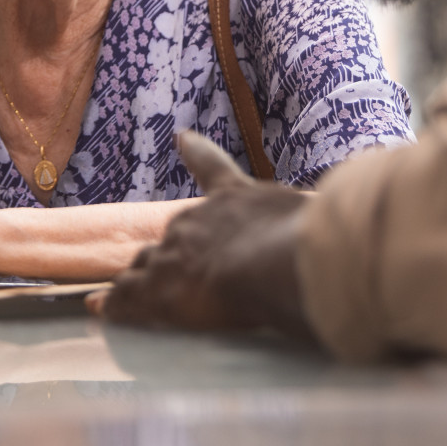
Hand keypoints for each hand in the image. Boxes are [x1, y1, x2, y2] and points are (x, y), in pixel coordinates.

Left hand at [91, 131, 315, 340]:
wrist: (276, 261)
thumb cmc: (305, 243)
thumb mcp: (315, 218)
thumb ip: (316, 217)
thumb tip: (348, 208)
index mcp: (234, 195)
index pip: (211, 167)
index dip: (196, 152)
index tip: (182, 138)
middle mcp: (196, 219)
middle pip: (174, 235)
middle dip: (174, 252)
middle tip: (181, 273)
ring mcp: (173, 252)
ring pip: (146, 265)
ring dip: (140, 279)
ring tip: (131, 294)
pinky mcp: (159, 289)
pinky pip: (127, 296)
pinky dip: (112, 302)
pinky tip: (98, 308)